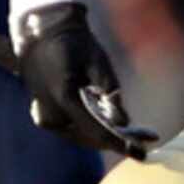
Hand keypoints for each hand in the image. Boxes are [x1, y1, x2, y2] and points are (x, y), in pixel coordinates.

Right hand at [0, 3, 155, 154]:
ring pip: (80, 136)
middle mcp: (50, 112)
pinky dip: (89, 129)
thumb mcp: (100, 64)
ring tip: (132, 138)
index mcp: (64, 97)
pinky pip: (71, 129)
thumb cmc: (75, 43)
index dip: (120, 143)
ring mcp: (44, 116)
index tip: (141, 153)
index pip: (96, 130)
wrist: (41, 30)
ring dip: (103, 137)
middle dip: (115, 141)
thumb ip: (112, 96)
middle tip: (142, 146)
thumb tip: (124, 122)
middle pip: (89, 137)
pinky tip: (110, 127)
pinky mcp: (43, 115)